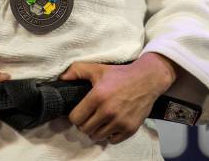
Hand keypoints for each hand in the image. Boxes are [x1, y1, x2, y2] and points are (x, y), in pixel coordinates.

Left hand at [59, 53, 177, 143]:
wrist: (146, 80)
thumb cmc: (120, 74)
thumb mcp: (97, 69)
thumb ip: (77, 71)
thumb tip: (62, 78)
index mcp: (97, 96)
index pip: (76, 118)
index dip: (75, 116)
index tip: (79, 112)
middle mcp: (108, 111)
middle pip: (85, 129)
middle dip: (84, 124)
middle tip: (88, 117)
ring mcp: (120, 122)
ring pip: (97, 137)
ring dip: (95, 130)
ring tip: (98, 121)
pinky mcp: (130, 129)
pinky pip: (112, 140)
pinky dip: (109, 135)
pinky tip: (110, 124)